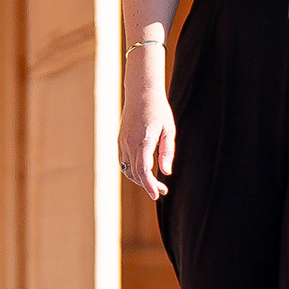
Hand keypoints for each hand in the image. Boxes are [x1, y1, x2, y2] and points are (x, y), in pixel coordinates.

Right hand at [118, 79, 176, 198]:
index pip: (143, 170)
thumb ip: (167, 152)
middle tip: (163, 191)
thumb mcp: (168, 130)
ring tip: (156, 184)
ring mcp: (122, 142)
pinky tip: (145, 172)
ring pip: (128, 170)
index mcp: (143, 140)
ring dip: (140, 180)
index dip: (149, 185)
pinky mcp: (120, 141)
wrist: (141, 93)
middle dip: (148, 185)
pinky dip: (133, 171)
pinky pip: (124, 162)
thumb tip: (166, 173)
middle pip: (135, 173)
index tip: (157, 195)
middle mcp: (129, 143)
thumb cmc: (158, 110)